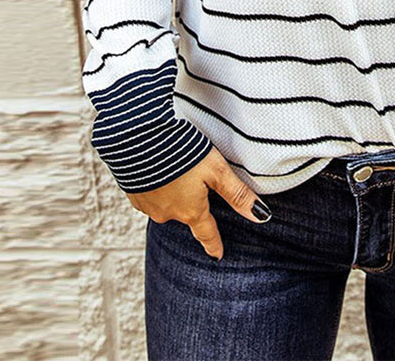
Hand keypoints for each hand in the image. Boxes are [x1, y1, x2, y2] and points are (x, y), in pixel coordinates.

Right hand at [125, 145, 271, 260]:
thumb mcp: (216, 170)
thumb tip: (261, 216)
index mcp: (191, 211)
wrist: (138, 139)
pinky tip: (158, 169)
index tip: (217, 256)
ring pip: (167, 204)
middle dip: (191, 203)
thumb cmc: (181, 152)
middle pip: (186, 214)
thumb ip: (237, 193)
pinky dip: (156, 186)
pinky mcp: (133, 194)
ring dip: (172, 192)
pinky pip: (149, 196)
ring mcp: (148, 206)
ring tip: (176, 170)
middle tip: (194, 183)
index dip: (213, 244)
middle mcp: (168, 214)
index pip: (206, 234)